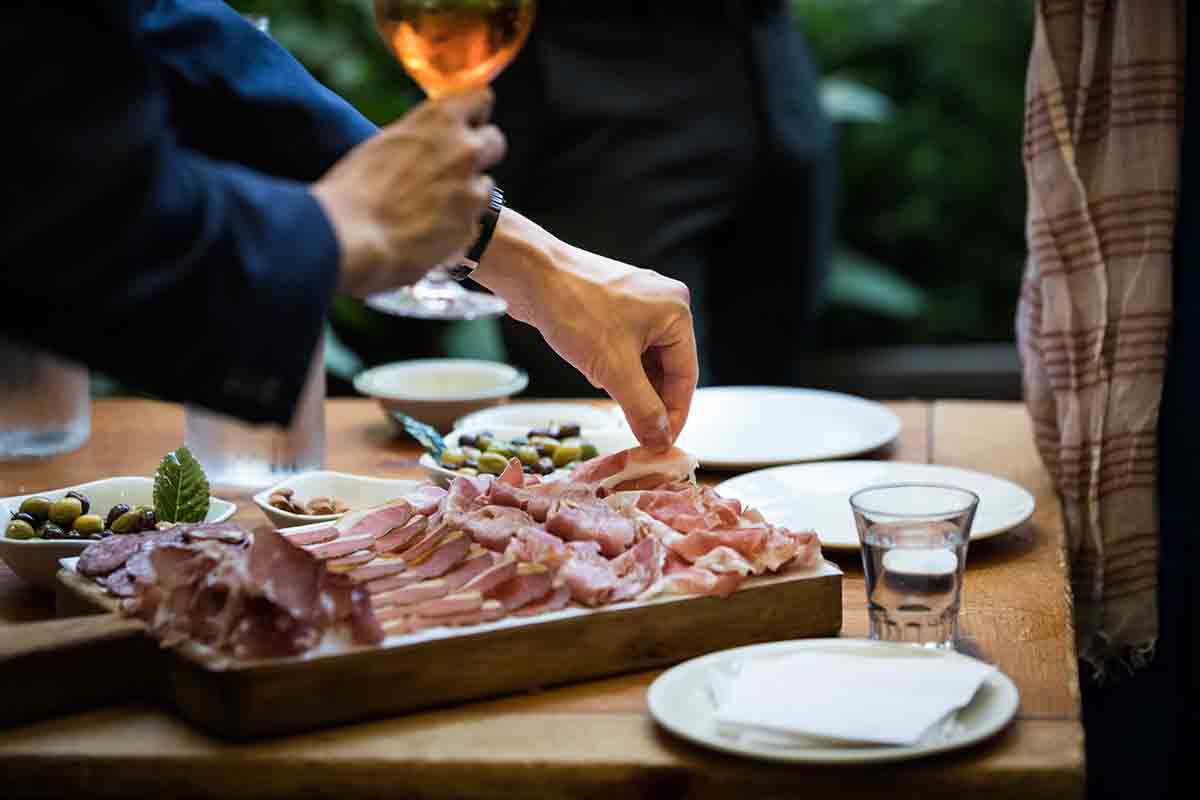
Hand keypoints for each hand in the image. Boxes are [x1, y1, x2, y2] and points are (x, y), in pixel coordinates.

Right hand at [312, 88, 505, 295]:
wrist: (352, 236)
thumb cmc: (356, 188)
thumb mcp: (388, 142)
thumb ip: (421, 136)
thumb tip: (432, 141)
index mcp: (441, 119)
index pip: (482, 99)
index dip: (473, 115)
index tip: (464, 126)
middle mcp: (465, 148)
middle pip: (495, 141)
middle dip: (480, 154)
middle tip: (454, 170)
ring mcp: (472, 188)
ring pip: (486, 185)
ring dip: (468, 193)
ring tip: (432, 207)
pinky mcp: (471, 226)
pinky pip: (473, 221)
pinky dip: (457, 225)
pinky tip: (429, 230)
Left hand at [472, 212, 697, 449]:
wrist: (530, 274)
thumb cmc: (574, 308)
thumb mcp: (614, 369)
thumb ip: (642, 408)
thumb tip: (659, 440)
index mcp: (676, 312)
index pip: (686, 376)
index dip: (674, 414)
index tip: (661, 443)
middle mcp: (663, 305)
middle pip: (667, 368)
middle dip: (649, 399)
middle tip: (637, 431)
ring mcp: (638, 304)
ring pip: (644, 360)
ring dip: (629, 384)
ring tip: (609, 395)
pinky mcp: (614, 306)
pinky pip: (625, 347)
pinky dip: (615, 367)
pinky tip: (596, 374)